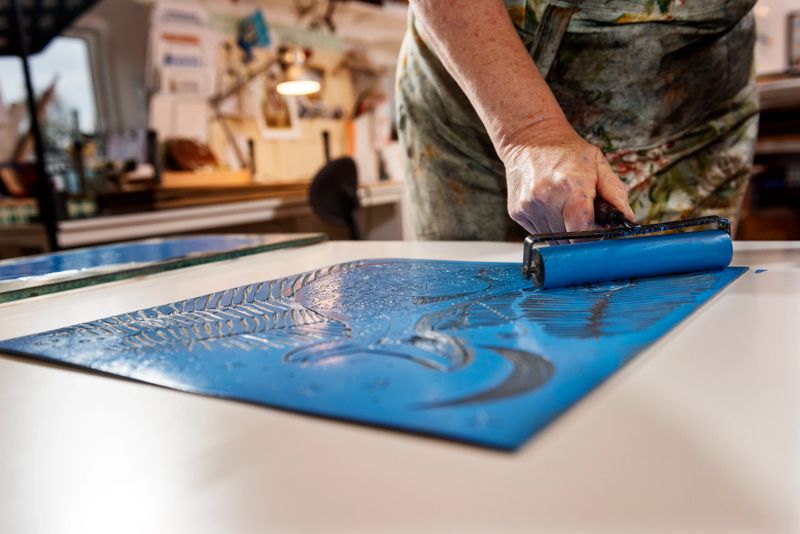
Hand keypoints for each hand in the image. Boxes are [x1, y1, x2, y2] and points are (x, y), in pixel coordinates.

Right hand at [502, 127, 633, 235]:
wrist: (529, 139)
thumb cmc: (566, 150)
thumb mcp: (598, 163)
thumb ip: (615, 192)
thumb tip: (626, 218)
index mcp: (571, 186)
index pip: (581, 230)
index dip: (592, 237)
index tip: (598, 234)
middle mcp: (545, 198)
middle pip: (567, 239)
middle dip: (579, 236)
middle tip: (585, 220)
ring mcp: (528, 206)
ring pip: (551, 239)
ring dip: (562, 232)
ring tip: (565, 211)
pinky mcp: (517, 212)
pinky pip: (537, 232)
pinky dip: (548, 227)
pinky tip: (550, 208)